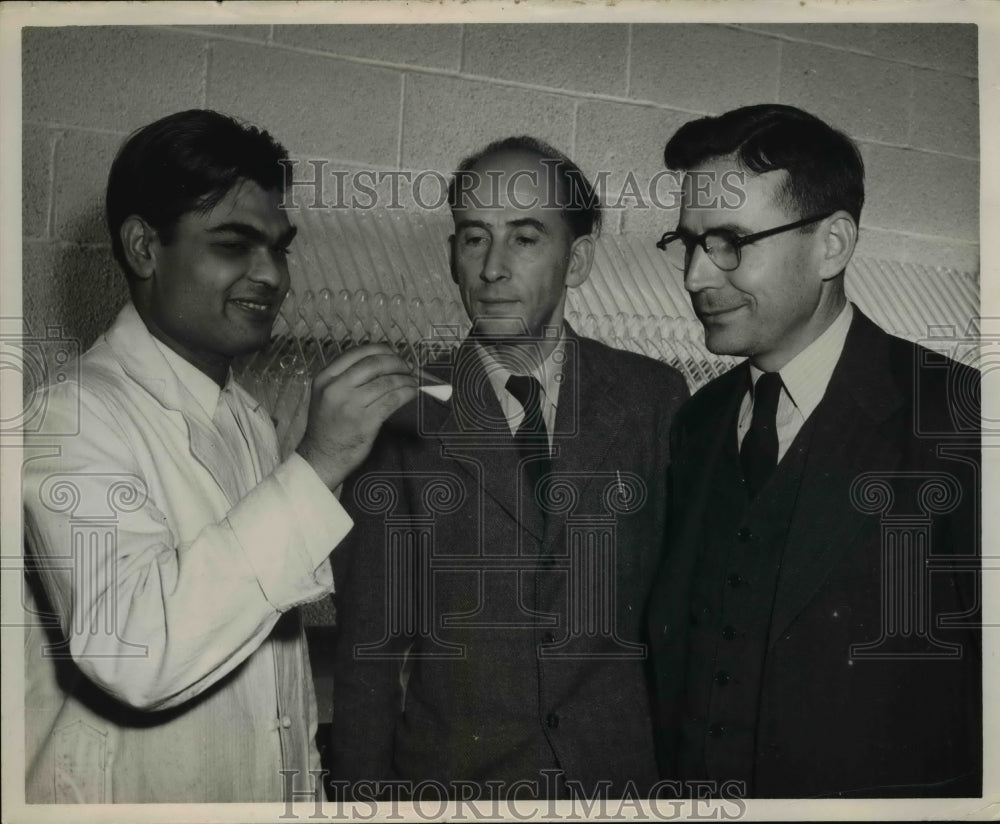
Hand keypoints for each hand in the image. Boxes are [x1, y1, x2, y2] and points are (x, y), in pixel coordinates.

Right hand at [296, 344, 417, 488]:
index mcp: (326, 378)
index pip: (357, 353)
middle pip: (374, 364)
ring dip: (405, 379)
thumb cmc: (327, 426)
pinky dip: (406, 393)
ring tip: (412, 381)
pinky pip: (392, 400)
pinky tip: (411, 393)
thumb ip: (346, 378)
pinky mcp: (366, 421)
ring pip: (386, 382)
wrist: (321, 457)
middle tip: (407, 367)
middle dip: (396, 362)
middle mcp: (337, 388)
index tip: (393, 354)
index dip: (380, 350)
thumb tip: (381, 362)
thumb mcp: (326, 395)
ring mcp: (351, 405)